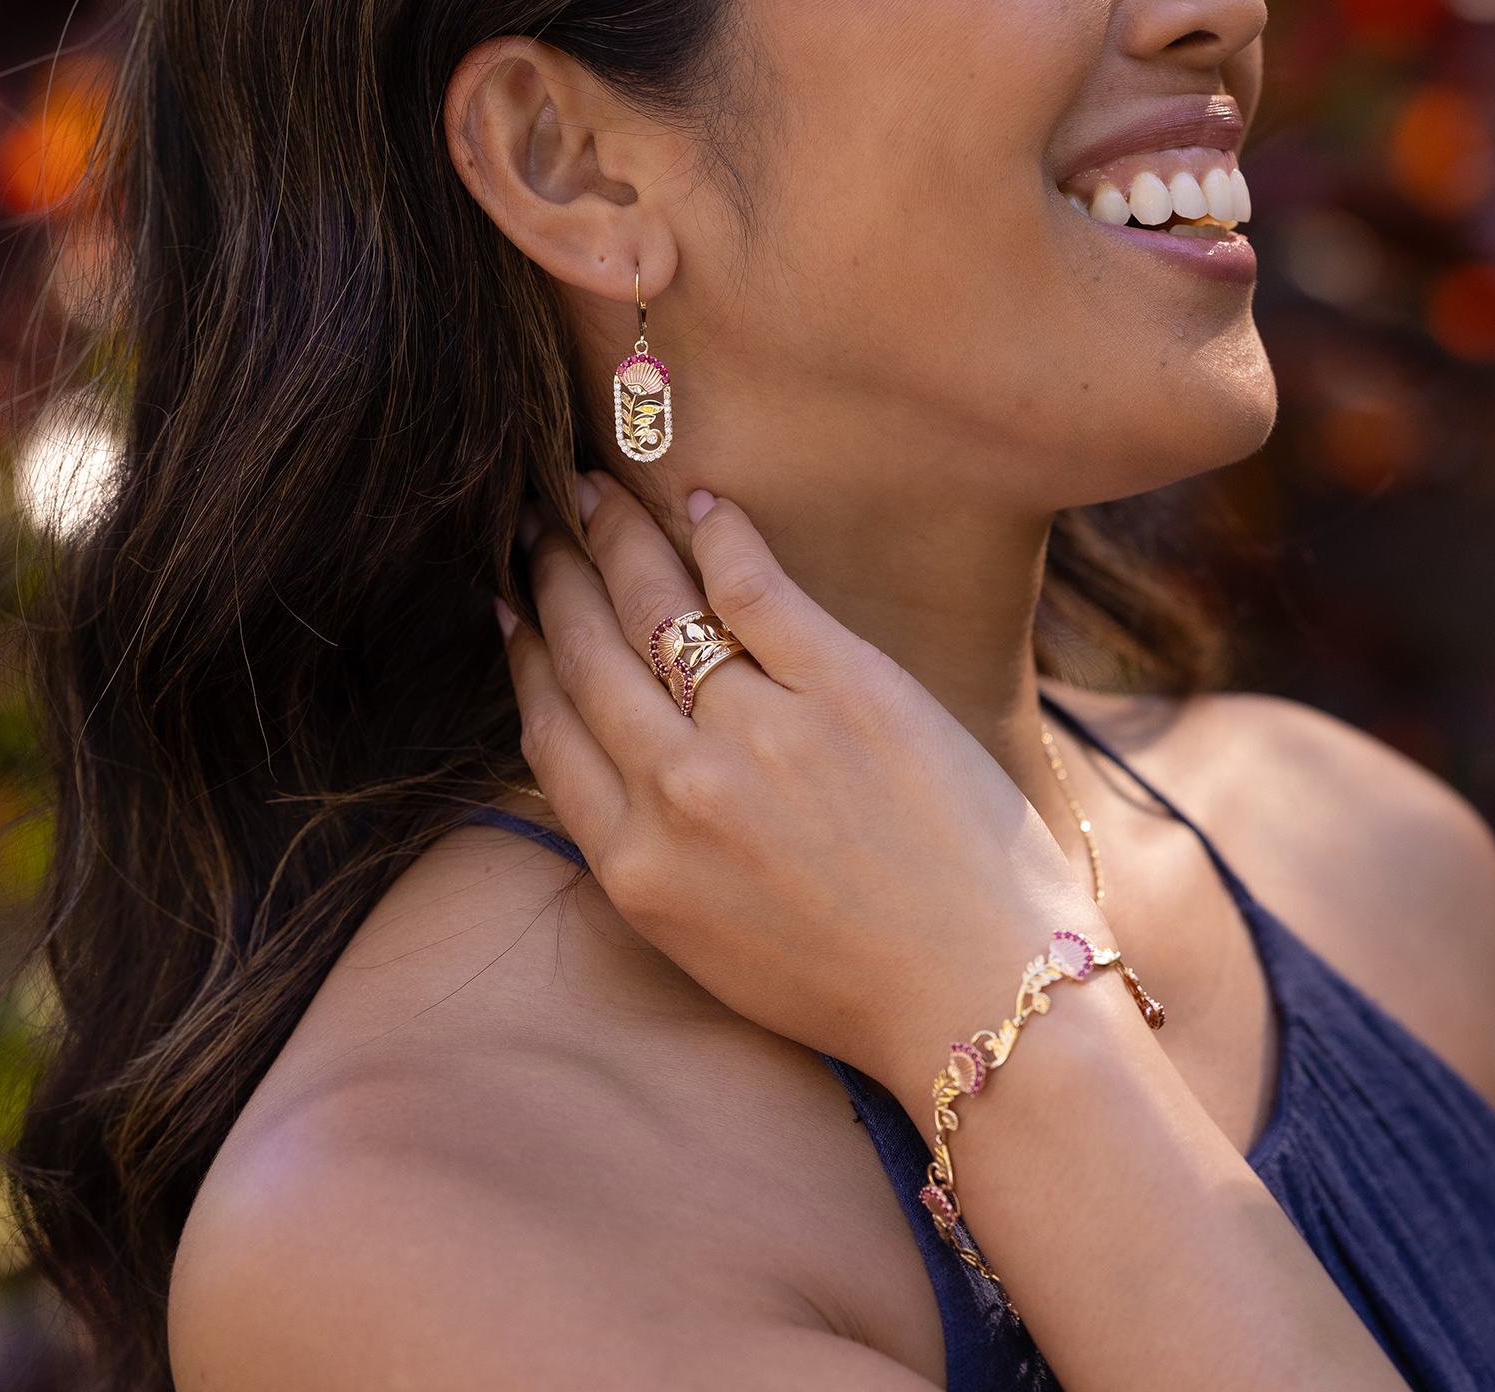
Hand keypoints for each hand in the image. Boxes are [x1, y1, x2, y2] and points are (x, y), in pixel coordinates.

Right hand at [503, 473, 1100, 1098]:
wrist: (982, 1000)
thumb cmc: (857, 986)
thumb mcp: (709, 944)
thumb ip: (650, 856)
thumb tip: (618, 768)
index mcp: (637, 867)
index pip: (552, 730)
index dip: (525, 656)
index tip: (511, 608)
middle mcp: (677, 792)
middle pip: (588, 654)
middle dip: (552, 578)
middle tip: (537, 524)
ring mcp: (758, 733)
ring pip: (651, 605)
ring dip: (611, 536)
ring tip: (591, 492)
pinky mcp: (844, 688)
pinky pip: (753, 584)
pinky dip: (717, 532)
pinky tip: (700, 500)